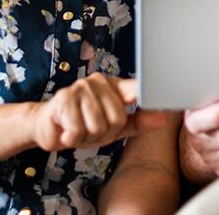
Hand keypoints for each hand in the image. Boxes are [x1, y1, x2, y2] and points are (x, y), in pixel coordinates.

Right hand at [28, 74, 170, 151]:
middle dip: (103, 133)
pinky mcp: (63, 99)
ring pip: (98, 126)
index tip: (170, 96)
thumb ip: (139, 121)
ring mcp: (80, 88)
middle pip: (117, 119)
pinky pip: (79, 129)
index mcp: (115, 86)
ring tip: (78, 129)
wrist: (48, 128)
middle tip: (90, 129)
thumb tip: (164, 117)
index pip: (138, 88)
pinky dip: (72, 137)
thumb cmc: (84, 124)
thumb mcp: (115, 126)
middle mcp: (99, 82)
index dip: (151, 92)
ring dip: (86, 136)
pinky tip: (66, 130)